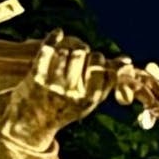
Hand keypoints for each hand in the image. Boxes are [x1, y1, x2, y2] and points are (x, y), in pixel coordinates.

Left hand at [2, 31, 113, 147]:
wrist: (31, 125)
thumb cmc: (65, 108)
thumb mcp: (89, 100)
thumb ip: (108, 80)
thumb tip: (127, 60)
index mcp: (88, 99)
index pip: (101, 67)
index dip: (97, 60)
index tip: (92, 61)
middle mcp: (71, 93)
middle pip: (82, 54)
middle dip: (82, 51)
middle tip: (78, 56)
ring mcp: (52, 85)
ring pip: (65, 51)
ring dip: (66, 47)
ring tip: (65, 53)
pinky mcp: (35, 79)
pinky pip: (47, 50)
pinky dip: (53, 37)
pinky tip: (57, 33)